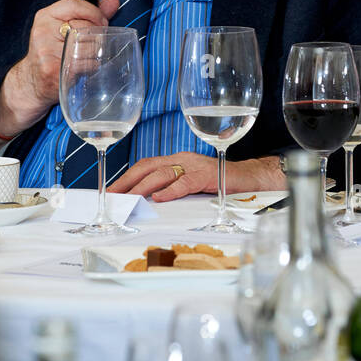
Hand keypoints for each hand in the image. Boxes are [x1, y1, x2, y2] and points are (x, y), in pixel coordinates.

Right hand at [0, 0, 119, 135]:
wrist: (32, 82)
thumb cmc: (51, 54)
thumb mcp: (65, 28)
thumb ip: (90, 14)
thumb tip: (112, 2)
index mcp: (46, 16)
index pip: (75, 5)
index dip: (95, 12)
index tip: (102, 22)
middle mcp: (43, 31)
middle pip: (85, 27)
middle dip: (97, 36)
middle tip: (94, 44)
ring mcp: (47, 51)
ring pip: (89, 46)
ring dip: (95, 54)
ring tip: (86, 58)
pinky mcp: (53, 69)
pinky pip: (85, 64)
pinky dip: (90, 67)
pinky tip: (83, 69)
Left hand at [109, 153, 281, 202]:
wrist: (248, 178)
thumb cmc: (219, 182)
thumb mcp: (191, 183)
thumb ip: (172, 187)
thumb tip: (148, 202)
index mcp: (177, 160)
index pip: (145, 165)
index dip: (127, 176)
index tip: (112, 190)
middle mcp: (182, 159)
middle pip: (148, 166)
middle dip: (127, 180)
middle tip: (112, 194)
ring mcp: (194, 165)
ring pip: (162, 173)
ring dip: (143, 187)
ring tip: (129, 198)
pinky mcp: (207, 175)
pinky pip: (186, 181)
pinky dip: (171, 190)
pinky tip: (160, 197)